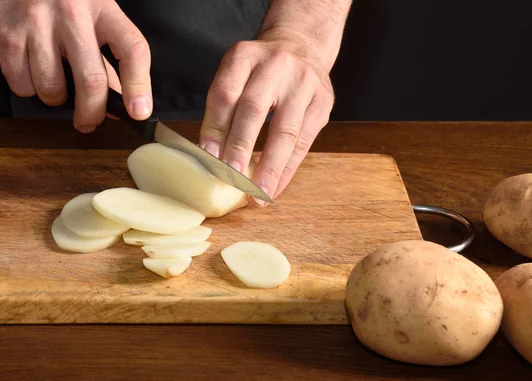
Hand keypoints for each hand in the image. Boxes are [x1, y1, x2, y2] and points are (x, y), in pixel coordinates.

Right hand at [0, 0, 151, 131]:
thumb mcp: (87, 10)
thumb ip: (105, 49)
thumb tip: (120, 96)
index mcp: (99, 5)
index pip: (132, 49)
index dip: (139, 86)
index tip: (139, 111)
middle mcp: (69, 13)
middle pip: (91, 81)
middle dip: (92, 113)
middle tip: (89, 121)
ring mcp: (34, 24)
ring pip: (53, 90)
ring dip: (55, 98)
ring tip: (52, 79)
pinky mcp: (5, 38)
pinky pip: (22, 86)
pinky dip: (27, 87)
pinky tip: (27, 65)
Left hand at [199, 28, 334, 204]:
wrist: (303, 46)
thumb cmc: (260, 71)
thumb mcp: (237, 74)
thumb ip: (224, 107)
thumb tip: (211, 156)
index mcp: (245, 56)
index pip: (226, 93)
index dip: (215, 127)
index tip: (208, 157)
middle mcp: (276, 65)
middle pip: (254, 110)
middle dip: (241, 148)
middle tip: (231, 179)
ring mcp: (304, 83)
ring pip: (285, 130)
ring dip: (269, 167)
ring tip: (257, 195)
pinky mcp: (323, 102)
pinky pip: (304, 142)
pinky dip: (287, 169)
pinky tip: (274, 188)